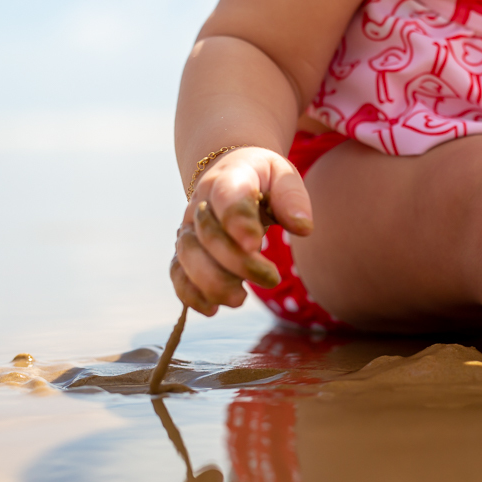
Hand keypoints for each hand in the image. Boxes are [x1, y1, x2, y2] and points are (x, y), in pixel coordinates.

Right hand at [169, 146, 313, 314]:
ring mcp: (188, 228)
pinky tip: (212, 308)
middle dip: (239, 263)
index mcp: (228, 178)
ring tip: (240, 298)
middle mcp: (201, 204)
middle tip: (271, 278)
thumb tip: (303, 227)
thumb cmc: (262, 178)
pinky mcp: (184, 251)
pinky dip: (190, 294)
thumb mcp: (283, 175)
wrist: (229, 172)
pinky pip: (177, 274)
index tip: (255, 243)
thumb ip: (292, 198)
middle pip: (208, 235)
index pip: (227, 196)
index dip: (237, 220)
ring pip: (187, 257)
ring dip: (213, 283)